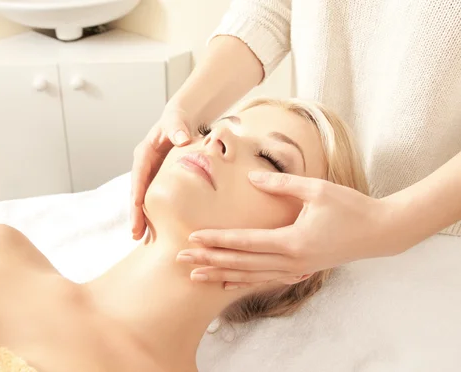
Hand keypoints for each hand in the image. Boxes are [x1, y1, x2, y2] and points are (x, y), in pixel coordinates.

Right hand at [131, 108, 192, 239]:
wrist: (179, 120)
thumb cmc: (177, 120)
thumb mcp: (176, 122)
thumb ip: (177, 129)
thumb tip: (181, 139)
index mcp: (144, 153)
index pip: (139, 176)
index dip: (137, 193)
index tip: (136, 209)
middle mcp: (143, 166)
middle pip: (137, 192)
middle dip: (135, 213)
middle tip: (136, 233)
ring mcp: (149, 174)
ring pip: (142, 198)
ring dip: (141, 217)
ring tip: (139, 237)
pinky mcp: (156, 179)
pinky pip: (152, 198)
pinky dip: (151, 212)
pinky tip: (152, 228)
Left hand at [178, 171, 401, 288]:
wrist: (380, 232)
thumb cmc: (351, 207)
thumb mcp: (318, 189)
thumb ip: (282, 184)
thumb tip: (250, 178)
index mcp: (293, 241)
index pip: (246, 242)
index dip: (218, 240)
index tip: (194, 238)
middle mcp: (291, 261)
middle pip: (242, 264)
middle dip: (210, 261)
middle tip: (181, 258)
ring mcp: (296, 269)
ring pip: (250, 276)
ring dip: (222, 275)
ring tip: (196, 276)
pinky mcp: (300, 270)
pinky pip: (266, 279)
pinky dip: (244, 282)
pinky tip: (227, 284)